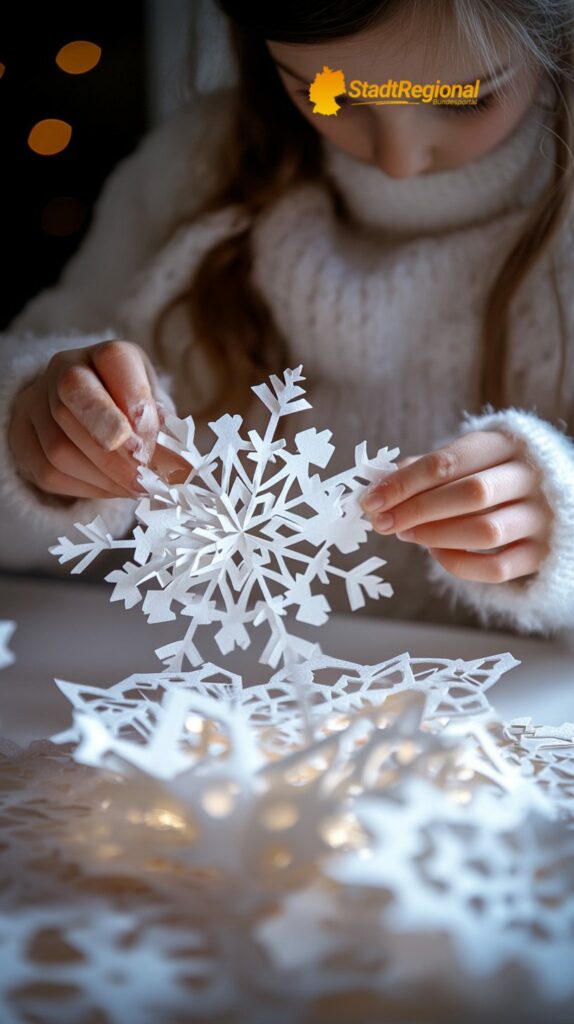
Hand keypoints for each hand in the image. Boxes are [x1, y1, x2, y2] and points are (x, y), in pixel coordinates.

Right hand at [8, 339, 186, 500]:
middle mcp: (66, 368)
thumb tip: (179, 468)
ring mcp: (38, 402)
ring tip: (137, 488)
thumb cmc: (135, 413)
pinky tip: (113, 489)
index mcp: (107, 355)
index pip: (114, 361)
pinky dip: (87, 487)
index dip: (134, 402)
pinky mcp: (25, 438)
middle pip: (73, 395)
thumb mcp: (158, 412)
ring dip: (104, 475)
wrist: (90, 420)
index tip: (151, 442)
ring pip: (60, 445)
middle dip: (110, 441)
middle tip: (141, 473)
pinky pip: (50, 471)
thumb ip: (166, 433)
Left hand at [360, 431, 552, 582]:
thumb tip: (378, 484)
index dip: (404, 482)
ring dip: (435, 536)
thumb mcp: (465, 459)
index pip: (448, 461)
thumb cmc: (491, 474)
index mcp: (505, 444)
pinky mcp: (542, 553)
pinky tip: (436, 553)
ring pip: (486, 531)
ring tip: (406, 534)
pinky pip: (497, 567)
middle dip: (417, 510)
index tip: (372, 500)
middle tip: (384, 522)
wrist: (550, 497)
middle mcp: (529, 478)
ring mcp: (541, 517)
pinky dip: (458, 564)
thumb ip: (424, 469)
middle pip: (470, 493)